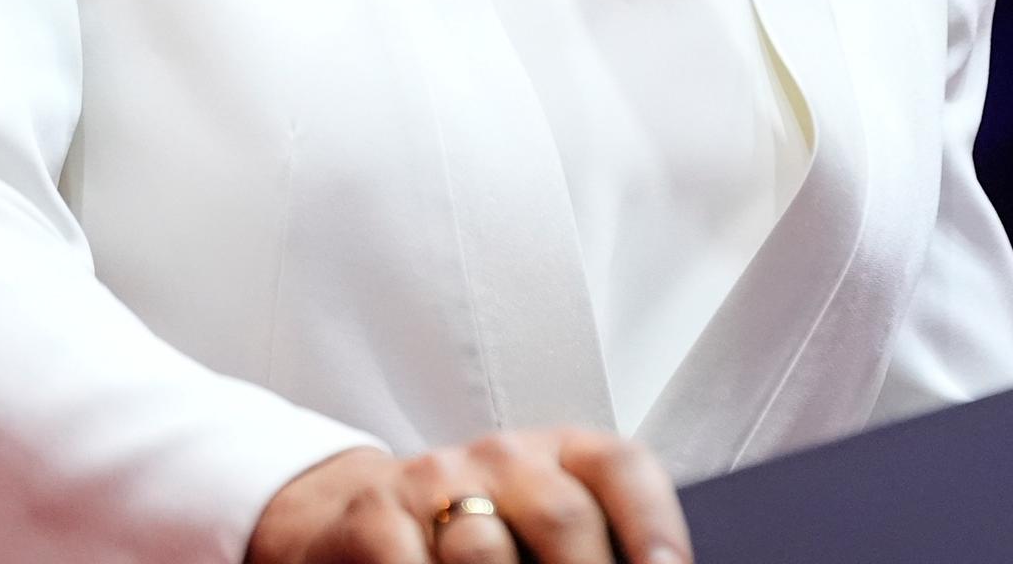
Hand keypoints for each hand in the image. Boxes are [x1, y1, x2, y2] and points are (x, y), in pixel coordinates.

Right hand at [245, 428, 693, 563]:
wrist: (357, 519)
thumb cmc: (475, 538)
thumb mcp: (538, 532)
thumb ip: (590, 549)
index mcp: (560, 459)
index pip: (621, 469)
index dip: (654, 525)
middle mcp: (503, 458)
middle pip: (563, 520)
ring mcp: (435, 482)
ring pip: (486, 555)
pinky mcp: (376, 521)